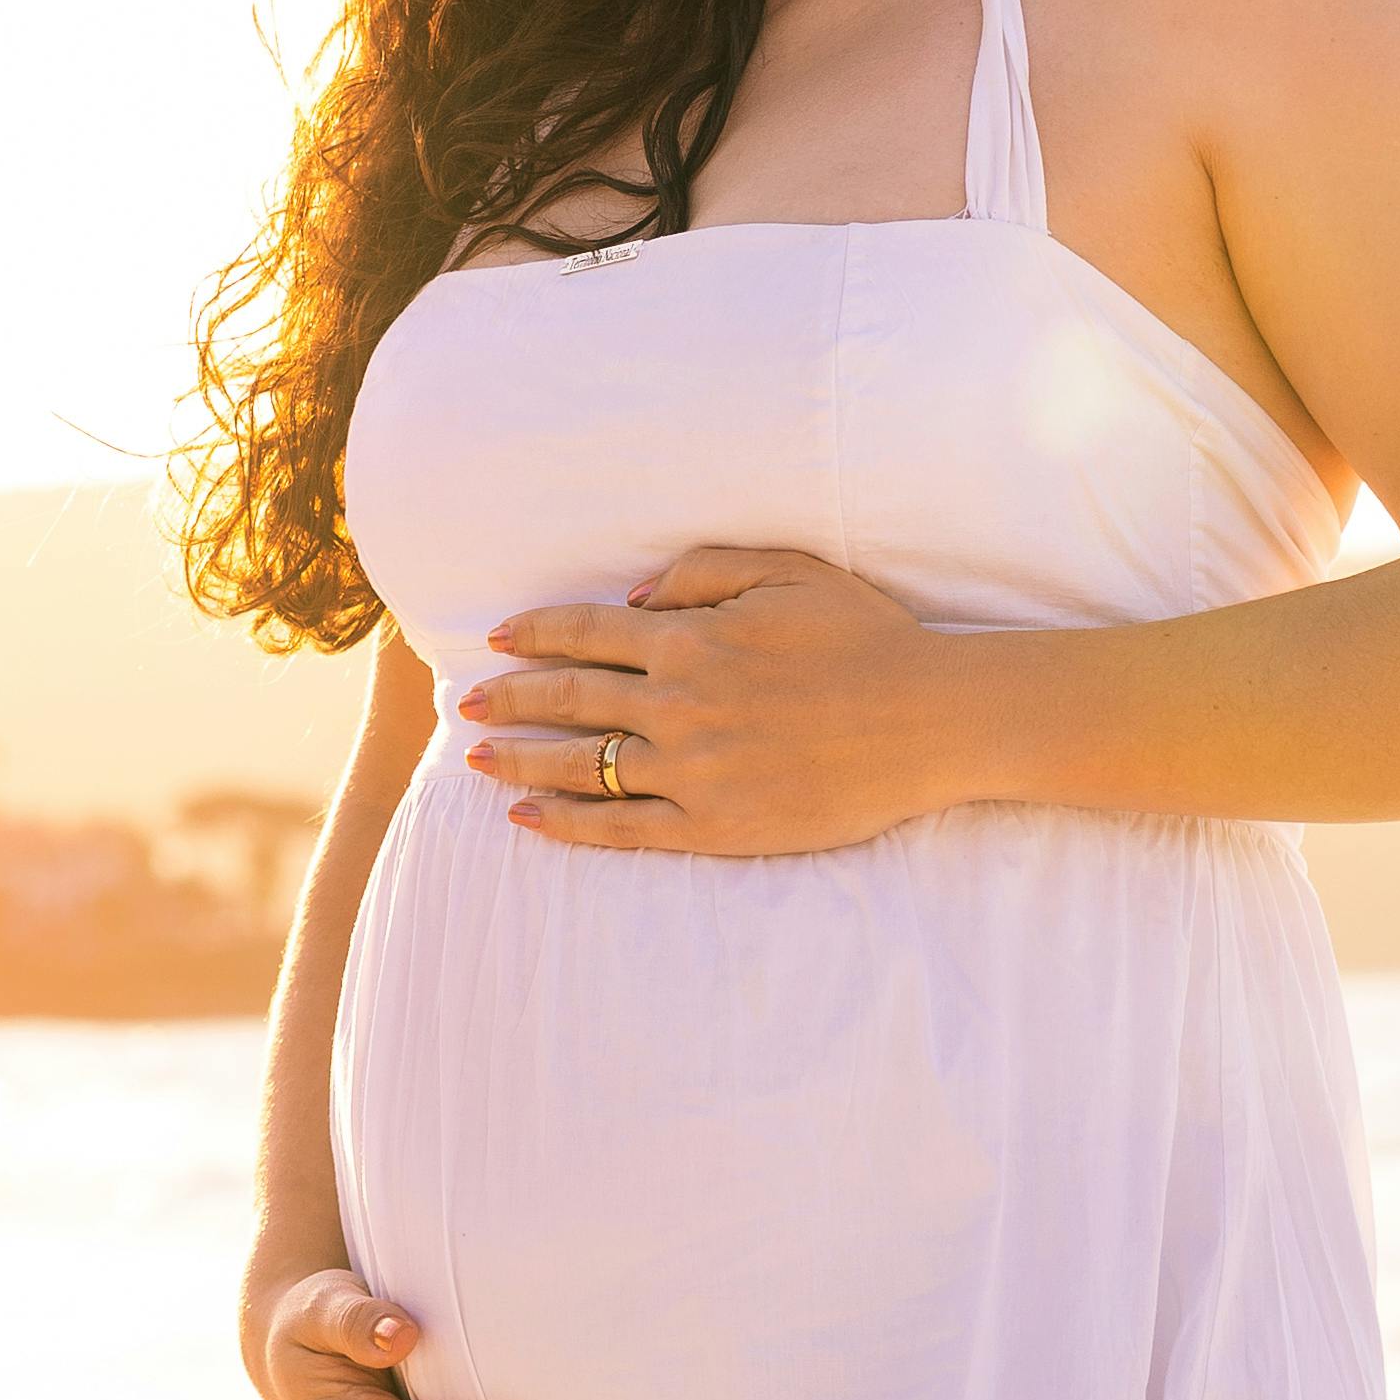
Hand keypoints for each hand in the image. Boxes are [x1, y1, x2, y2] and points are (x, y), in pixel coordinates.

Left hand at [457, 544, 966, 856]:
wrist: (931, 720)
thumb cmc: (865, 638)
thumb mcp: (787, 572)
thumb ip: (700, 573)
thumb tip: (627, 599)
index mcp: (692, 638)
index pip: (586, 632)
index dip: (534, 633)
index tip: (496, 638)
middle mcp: (679, 703)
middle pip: (570, 697)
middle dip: (510, 698)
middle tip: (468, 704)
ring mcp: (693, 770)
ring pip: (582, 765)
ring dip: (522, 760)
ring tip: (478, 759)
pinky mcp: (715, 826)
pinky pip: (622, 828)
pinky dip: (567, 824)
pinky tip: (527, 819)